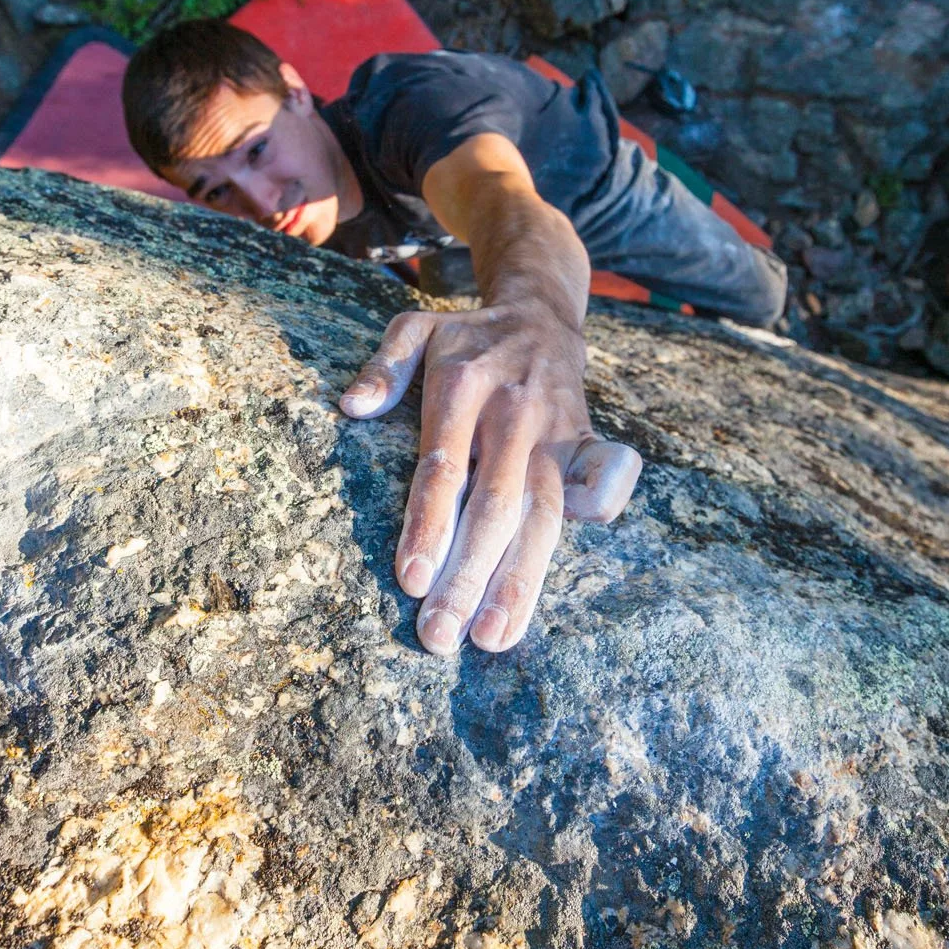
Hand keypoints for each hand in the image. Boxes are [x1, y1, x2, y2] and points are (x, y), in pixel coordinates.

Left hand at [341, 303, 641, 654]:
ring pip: (541, 516)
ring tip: (493, 637)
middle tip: (441, 635)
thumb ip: (384, 367)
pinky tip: (571, 575)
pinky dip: (593, 524)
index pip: (445, 468)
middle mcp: (512, 415)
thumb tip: (352, 406)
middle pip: (493, 507)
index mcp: (463, 388)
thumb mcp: (415, 329)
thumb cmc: (467, 337)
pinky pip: (596, 490)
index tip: (413, 580)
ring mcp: (555, 434)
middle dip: (469, 576)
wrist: (542, 312)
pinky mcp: (586, 444)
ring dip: (519, 581)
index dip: (430, 524)